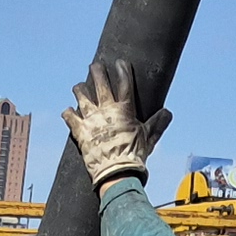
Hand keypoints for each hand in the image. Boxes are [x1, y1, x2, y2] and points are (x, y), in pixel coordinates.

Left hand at [63, 61, 169, 190]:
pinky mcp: (80, 132)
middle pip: (100, 85)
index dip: (122, 71)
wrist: (116, 172)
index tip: (119, 63)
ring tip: (78, 86)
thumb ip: (157, 124)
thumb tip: (168, 112)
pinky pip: (70, 119)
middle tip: (94, 66)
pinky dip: (68, 113)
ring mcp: (92, 120)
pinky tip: (67, 110)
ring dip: (80, 90)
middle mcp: (106, 111)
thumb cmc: (134, 155)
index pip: (124, 84)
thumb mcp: (149, 138)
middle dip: (97, 72)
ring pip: (83, 98)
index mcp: (124, 110)